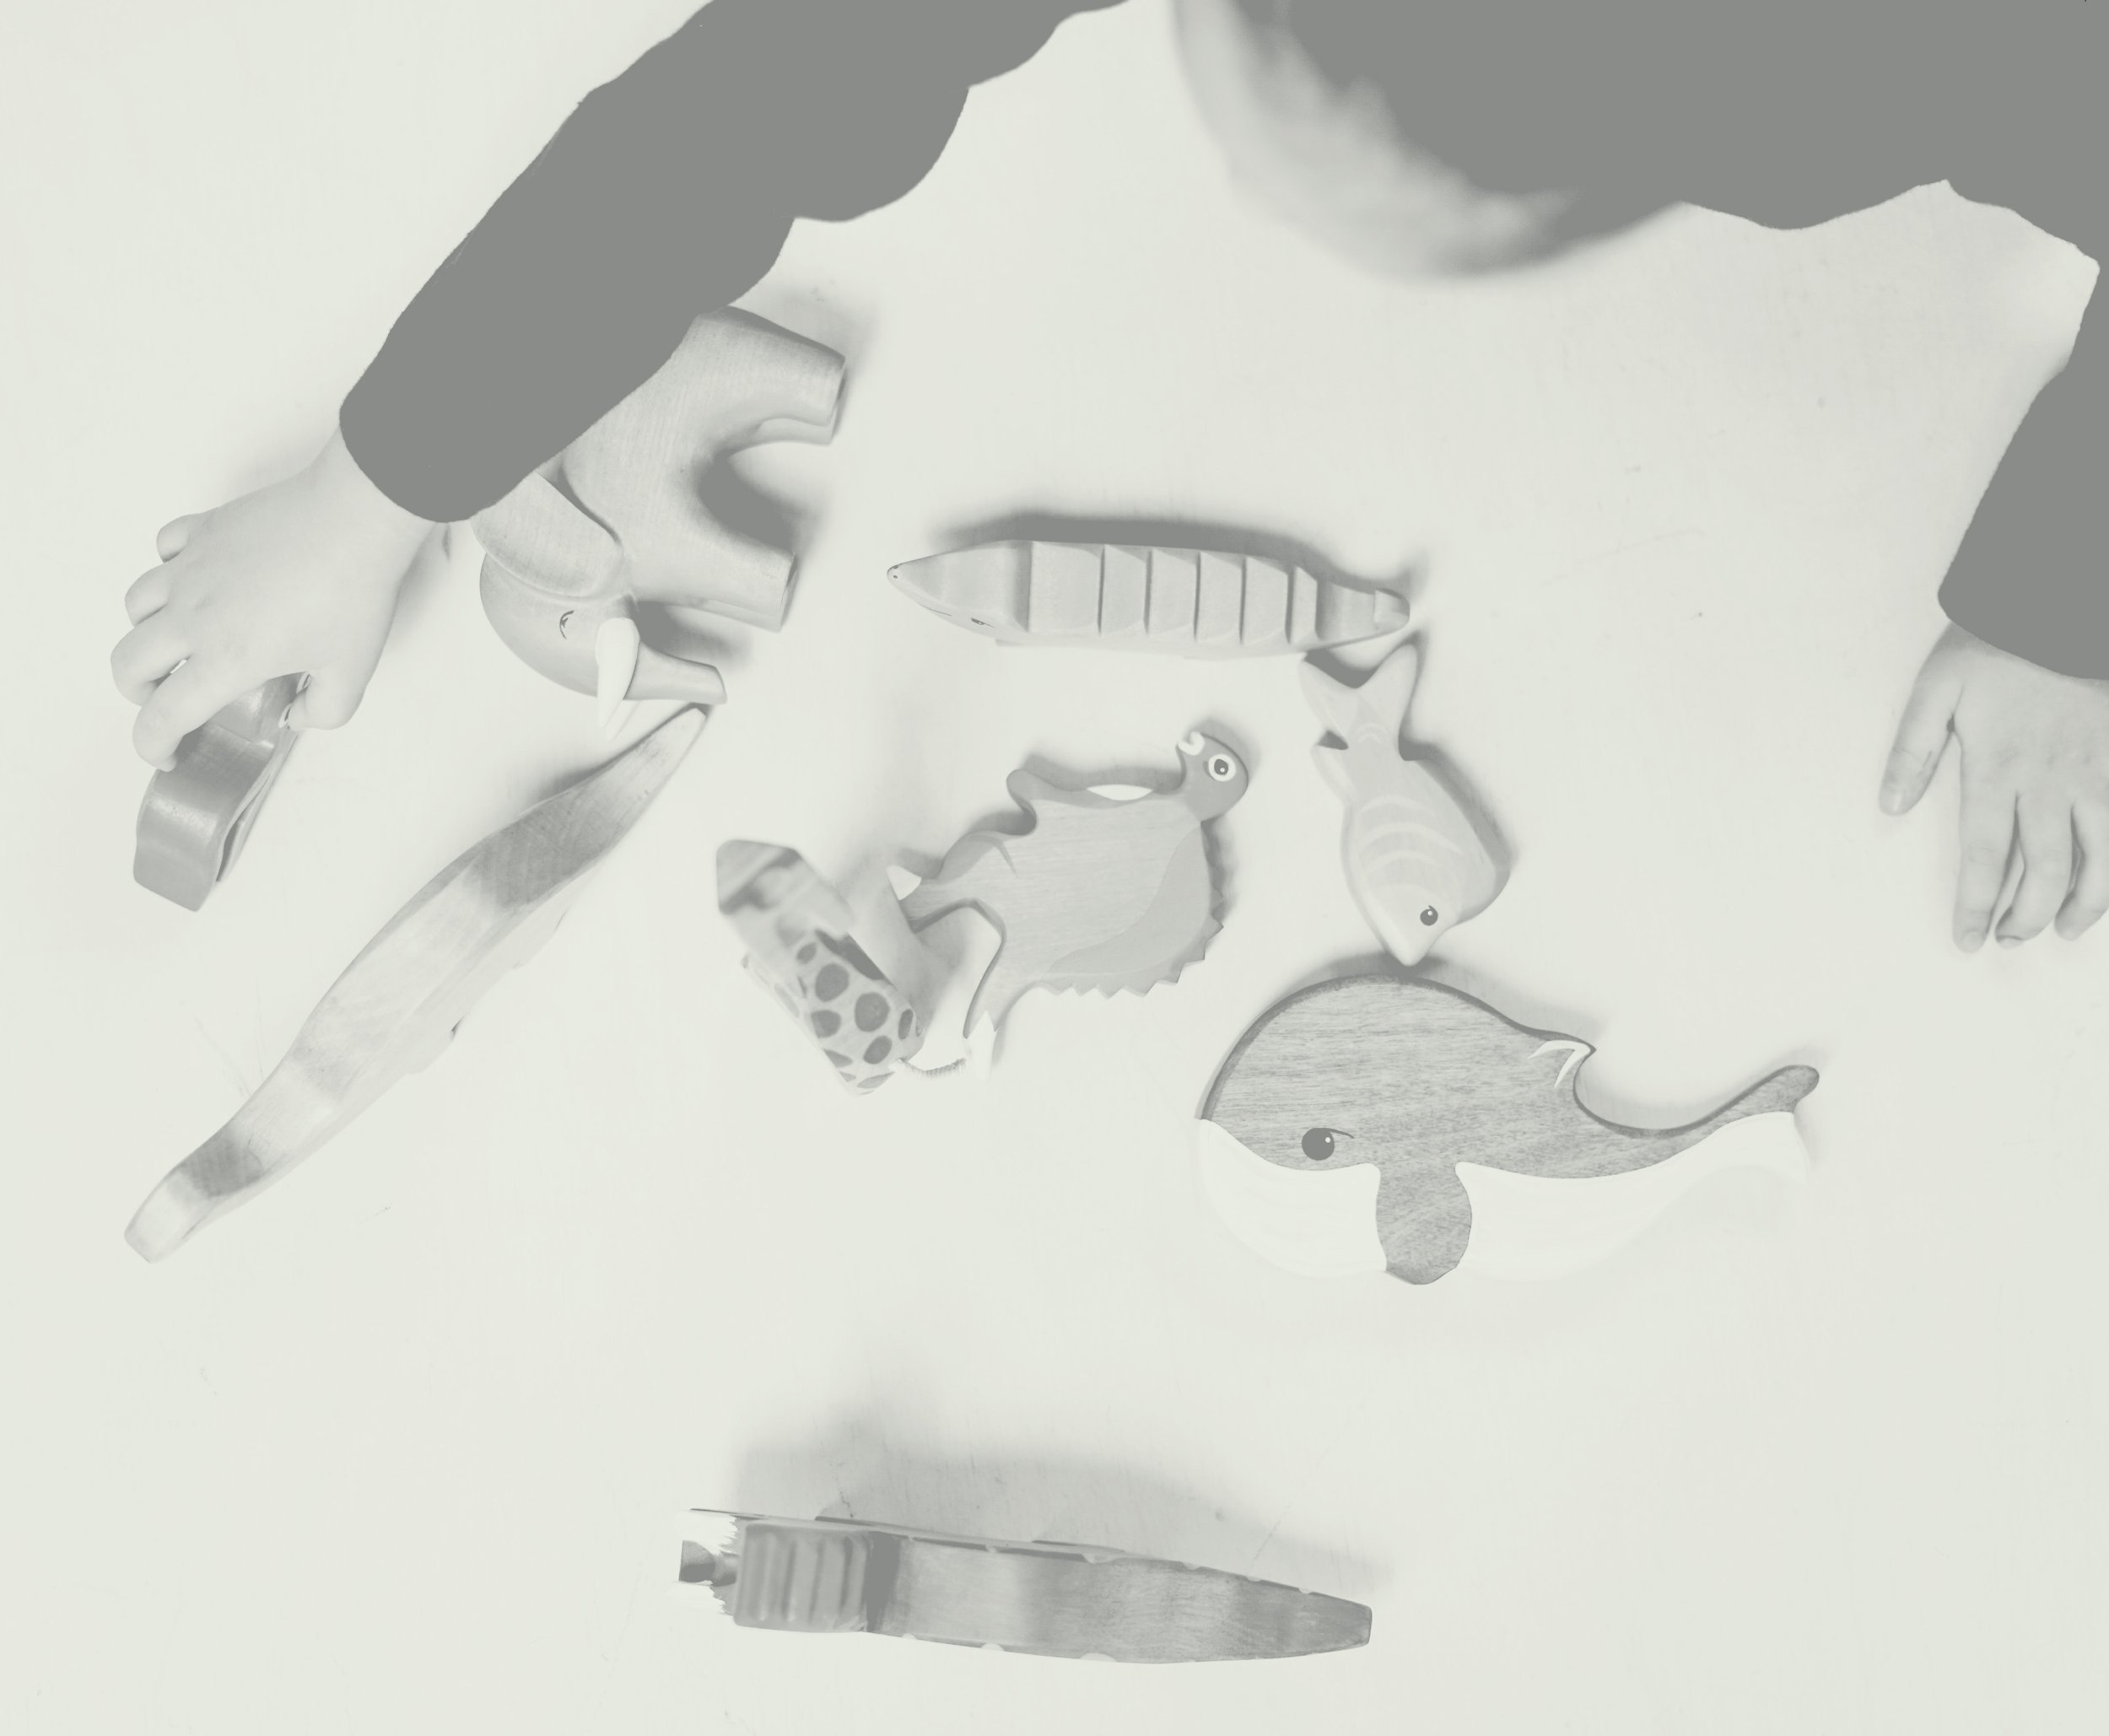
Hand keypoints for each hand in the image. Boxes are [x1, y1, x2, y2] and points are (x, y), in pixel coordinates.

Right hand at [111, 430, 435, 767]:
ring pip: (135, 604)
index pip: (164, 716)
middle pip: (127, 662)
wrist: (355, 520)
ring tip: (180, 639)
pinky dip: (168, 570)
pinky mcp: (203, 530)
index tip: (166, 754)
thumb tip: (296, 716)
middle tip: (166, 697)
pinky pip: (163, 550)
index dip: (153, 744)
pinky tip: (198, 580)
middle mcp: (194, 616)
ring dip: (146, 631)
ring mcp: (192, 568)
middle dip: (137, 691)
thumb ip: (323, 711)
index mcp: (226, 659)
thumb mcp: (351, 674)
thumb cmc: (353, 595)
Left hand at [1881, 623, 2108, 948]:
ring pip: (2102, 858)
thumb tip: (1888, 805)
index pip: (1987, 856)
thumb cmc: (1992, 648)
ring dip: (2084, 903)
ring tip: (2061, 928)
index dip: (1977, 905)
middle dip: (2026, 915)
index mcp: (1999, 768)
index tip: (1967, 938)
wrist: (2059, 609)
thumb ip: (1911, 751)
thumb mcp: (1934, 691)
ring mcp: (2096, 774)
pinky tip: (2106, 885)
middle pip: (2046, 870)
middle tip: (2008, 939)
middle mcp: (2052, 781)